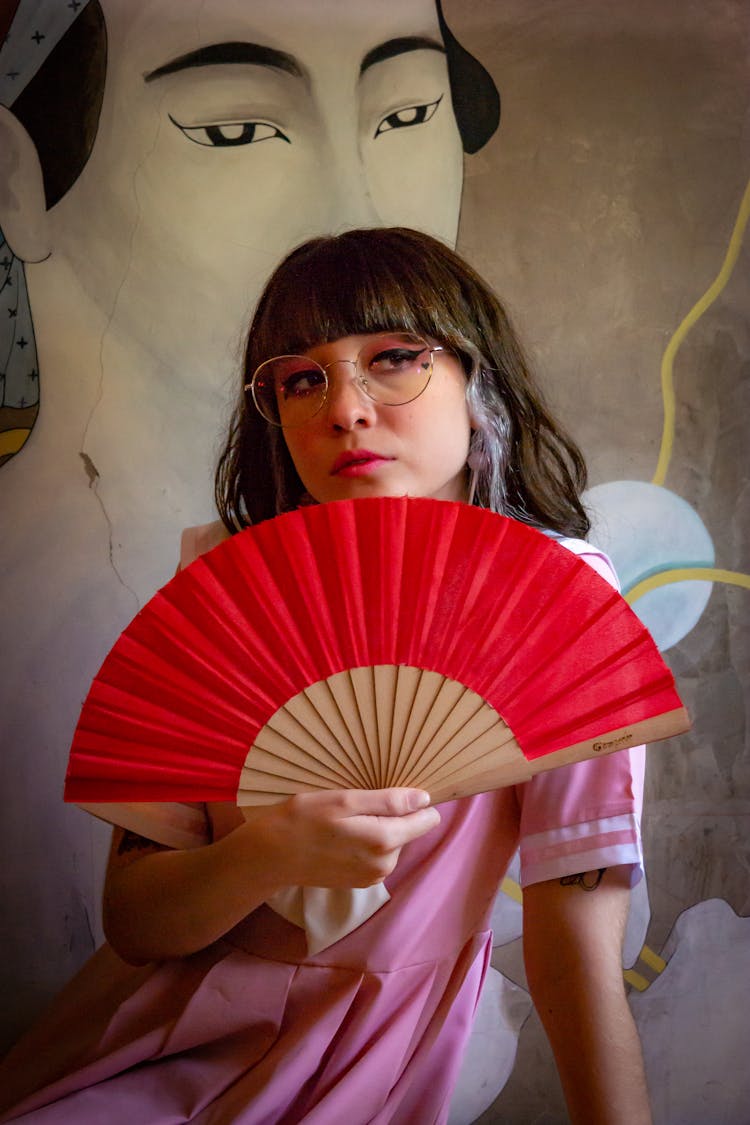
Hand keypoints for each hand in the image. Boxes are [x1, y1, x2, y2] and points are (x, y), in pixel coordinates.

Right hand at [240, 788, 440, 888]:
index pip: (427, 820)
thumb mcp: (345, 800)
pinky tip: (341, 834)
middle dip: (391, 815)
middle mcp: (385, 865)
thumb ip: (389, 801)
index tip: (394, 791)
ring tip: (345, 818)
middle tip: (357, 803)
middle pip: (409, 830)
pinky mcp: (360, 881)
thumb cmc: (303, 819)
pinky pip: (377, 854)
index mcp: (385, 841)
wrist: (271, 856)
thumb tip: (425, 799)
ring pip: (393, 842)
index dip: (415, 801)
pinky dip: (365, 841)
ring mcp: (372, 877)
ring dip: (376, 827)